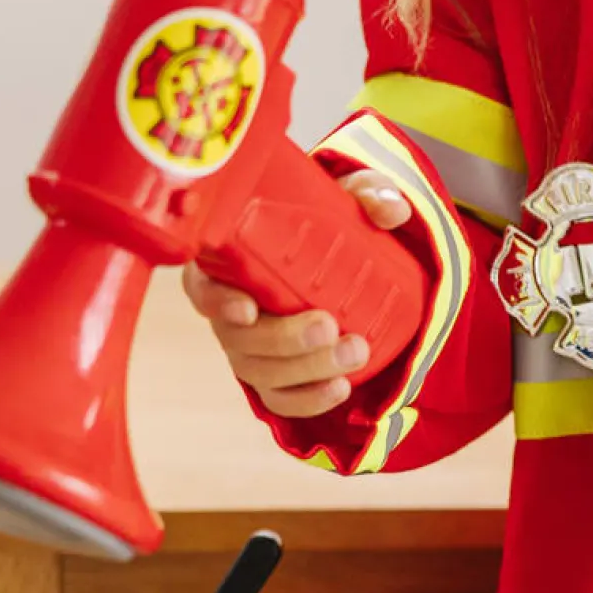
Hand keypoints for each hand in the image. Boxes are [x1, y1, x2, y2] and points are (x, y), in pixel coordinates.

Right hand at [182, 168, 411, 416]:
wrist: (346, 259)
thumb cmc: (329, 220)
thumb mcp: (348, 198)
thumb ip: (368, 193)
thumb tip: (390, 207)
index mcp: (230, 261)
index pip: (202, 286)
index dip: (217, 302)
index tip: (249, 308)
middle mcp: (231, 309)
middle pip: (237, 338)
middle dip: (283, 339)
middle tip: (329, 326)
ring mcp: (250, 348)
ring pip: (260, 372)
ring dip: (306, 369)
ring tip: (355, 352)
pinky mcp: (274, 375)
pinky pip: (280, 398)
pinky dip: (308, 399)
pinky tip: (340, 388)